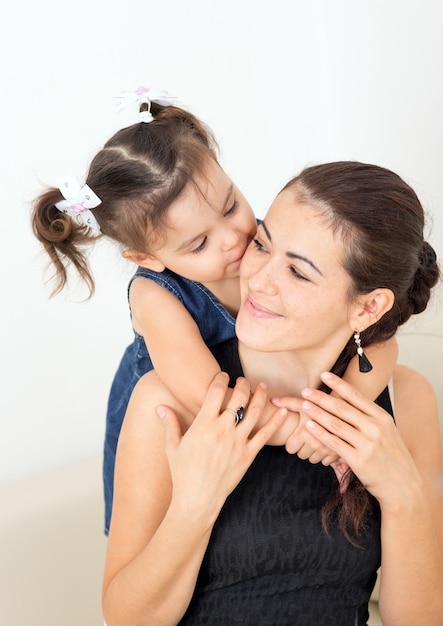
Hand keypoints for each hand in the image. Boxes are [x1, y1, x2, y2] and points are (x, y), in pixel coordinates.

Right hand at [157, 372, 287, 519]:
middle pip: (238, 398)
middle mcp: (223, 429)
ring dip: (260, 396)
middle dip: (242, 384)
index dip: (221, 379)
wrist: (197, 499)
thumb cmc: (182, 473)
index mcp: (203, 424)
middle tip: (244, 380)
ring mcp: (238, 442)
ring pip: (254, 412)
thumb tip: (160, 407)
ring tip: (262, 386)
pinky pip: (265, 435)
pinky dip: (276, 422)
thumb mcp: (173, 446)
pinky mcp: (248, 455)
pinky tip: (284, 411)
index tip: (223, 375)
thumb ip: (170, 423)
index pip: (215, 392)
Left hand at [272, 395, 348, 487]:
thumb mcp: (305, 402)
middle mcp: (315, 444)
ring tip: (317, 438)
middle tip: (307, 436)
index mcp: (304, 432)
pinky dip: (325, 455)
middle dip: (302, 446)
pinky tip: (326, 443)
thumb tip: (273, 401)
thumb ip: (287, 402)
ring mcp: (327, 451)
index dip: (292, 441)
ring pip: (312, 460)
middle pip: (300, 455)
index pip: (290, 448)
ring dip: (313, 451)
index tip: (297, 434)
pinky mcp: (338, 455)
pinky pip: (325, 462)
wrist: (349, 409)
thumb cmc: (323, 404)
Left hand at [300, 371, 419, 504]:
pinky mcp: (359, 460)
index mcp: (382, 418)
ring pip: (336, 424)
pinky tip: (308, 427)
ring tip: (303, 405)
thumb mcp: (388, 433)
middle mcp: (376, 428)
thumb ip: (372, 419)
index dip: (338, 384)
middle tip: (305, 390)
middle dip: (321, 397)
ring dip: (317, 413)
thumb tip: (353, 404)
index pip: (357, 396)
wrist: (405, 488)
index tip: (324, 375)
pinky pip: (334, 443)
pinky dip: (319, 433)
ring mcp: (367, 444)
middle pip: (343, 408)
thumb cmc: (393, 459)